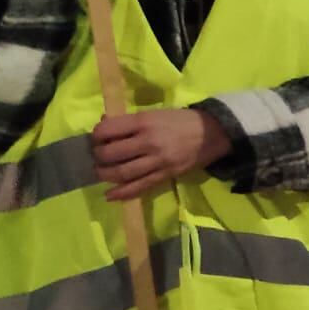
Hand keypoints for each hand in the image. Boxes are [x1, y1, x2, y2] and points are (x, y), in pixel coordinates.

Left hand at [93, 109, 228, 200]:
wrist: (212, 133)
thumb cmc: (180, 120)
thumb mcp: (154, 113)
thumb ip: (129, 121)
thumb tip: (104, 125)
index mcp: (143, 122)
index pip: (107, 131)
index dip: (96, 136)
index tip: (97, 138)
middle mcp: (148, 141)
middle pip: (110, 154)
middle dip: (98, 156)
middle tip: (99, 156)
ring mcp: (157, 160)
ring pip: (121, 173)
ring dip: (105, 175)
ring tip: (102, 173)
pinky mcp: (166, 175)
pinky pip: (140, 187)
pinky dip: (122, 193)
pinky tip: (110, 195)